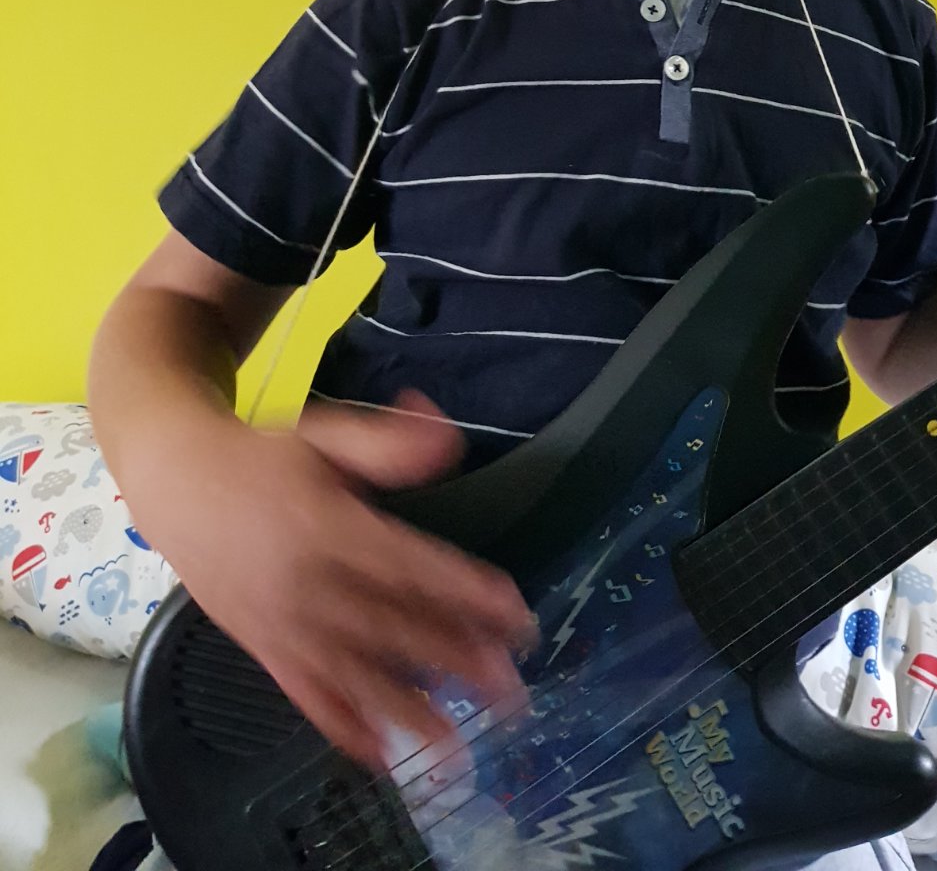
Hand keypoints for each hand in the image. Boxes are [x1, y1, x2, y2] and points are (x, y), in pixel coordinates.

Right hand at [151, 388, 538, 773]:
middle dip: (453, 657)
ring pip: (352, 672)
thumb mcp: (326, 432)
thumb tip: (447, 440)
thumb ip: (388, 442)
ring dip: (407, 709)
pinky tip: (379, 752)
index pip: (408, 564)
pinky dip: (342, 726)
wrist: (175, 482)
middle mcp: (305, 581)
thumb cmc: (263, 455)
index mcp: (326, 523)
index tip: (512, 613)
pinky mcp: (261, 650)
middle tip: (508, 686)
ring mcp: (281, 623)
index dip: (462, 590)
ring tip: (456, 743)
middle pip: (389, 626)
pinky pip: (305, 694)